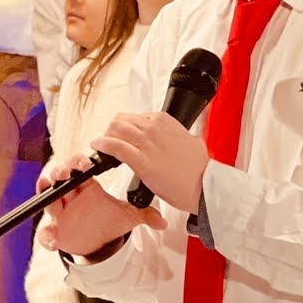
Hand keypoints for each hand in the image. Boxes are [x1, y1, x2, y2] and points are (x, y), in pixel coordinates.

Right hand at [37, 154, 166, 257]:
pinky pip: (46, 231)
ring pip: (49, 197)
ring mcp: (62, 212)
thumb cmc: (107, 221)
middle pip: (60, 177)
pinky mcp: (56, 229)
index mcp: (88, 188)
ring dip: (47, 191)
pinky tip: (54, 240)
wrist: (99, 241)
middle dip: (60, 171)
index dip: (79, 162)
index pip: (80, 167)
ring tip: (52, 190)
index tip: (86, 163)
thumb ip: (144, 214)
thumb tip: (163, 221)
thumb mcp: (127, 215)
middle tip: (65, 172)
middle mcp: (72, 196)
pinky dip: (47, 236)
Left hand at [90, 111, 210, 213]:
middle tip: (109, 140)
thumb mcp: (191, 141)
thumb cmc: (199, 169)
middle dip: (111, 130)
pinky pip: (114, 147)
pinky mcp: (141, 162)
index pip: (134, 117)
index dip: (124, 126)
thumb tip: (175, 139)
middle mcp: (154, 128)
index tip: (121, 136)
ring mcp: (147, 143)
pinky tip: (98, 147)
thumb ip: (177, 137)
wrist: (204, 186)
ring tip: (102, 145)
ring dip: (105, 136)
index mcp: (164, 121)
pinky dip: (102, 145)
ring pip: (115, 130)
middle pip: (121, 120)